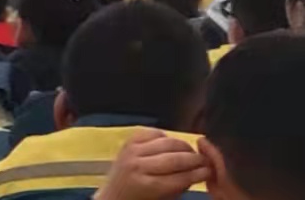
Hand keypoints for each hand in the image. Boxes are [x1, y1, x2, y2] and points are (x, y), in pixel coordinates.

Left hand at [95, 131, 209, 199]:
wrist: (114, 195)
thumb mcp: (165, 198)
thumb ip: (182, 185)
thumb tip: (202, 171)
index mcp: (149, 186)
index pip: (181, 177)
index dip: (200, 172)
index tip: (211, 170)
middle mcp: (139, 166)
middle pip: (175, 158)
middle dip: (195, 159)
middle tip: (207, 160)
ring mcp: (132, 152)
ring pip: (166, 143)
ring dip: (184, 146)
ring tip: (193, 152)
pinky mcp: (128, 142)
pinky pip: (152, 132)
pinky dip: (165, 136)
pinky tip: (172, 144)